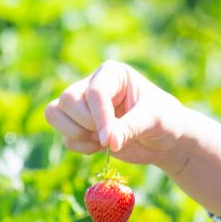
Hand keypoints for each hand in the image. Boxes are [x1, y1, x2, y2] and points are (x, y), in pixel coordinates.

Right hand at [45, 61, 188, 168]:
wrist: (165, 139)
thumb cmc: (164, 120)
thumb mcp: (153, 120)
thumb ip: (131, 127)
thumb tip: (109, 141)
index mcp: (112, 74)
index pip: (95, 92)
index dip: (99, 118)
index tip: (110, 141)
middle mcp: (92, 85)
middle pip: (67, 100)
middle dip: (86, 124)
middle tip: (109, 138)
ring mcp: (82, 105)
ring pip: (55, 113)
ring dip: (77, 134)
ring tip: (104, 142)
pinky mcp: (78, 125)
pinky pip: (64, 136)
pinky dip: (80, 147)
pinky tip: (100, 147)